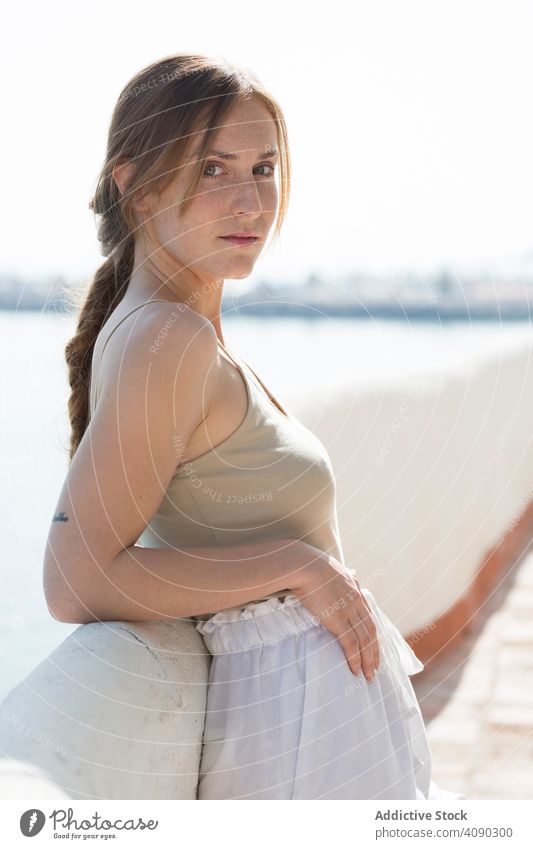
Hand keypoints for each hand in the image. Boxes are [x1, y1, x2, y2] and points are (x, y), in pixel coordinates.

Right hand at [290, 544, 380, 680]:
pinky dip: (355, 658)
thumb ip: (338, 577)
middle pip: (371, 631)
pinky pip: (351, 643)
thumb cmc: (309, 566)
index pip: (369, 617)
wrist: (304, 565)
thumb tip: (344, 573)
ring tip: (368, 676)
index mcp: (355, 590)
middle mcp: (356, 601)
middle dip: (374, 652)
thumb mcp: (329, 569)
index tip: (374, 648)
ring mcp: (349, 611)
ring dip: (367, 660)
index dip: (373, 635)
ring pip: (364, 640)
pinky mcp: (338, 619)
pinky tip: (355, 670)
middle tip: (374, 669)